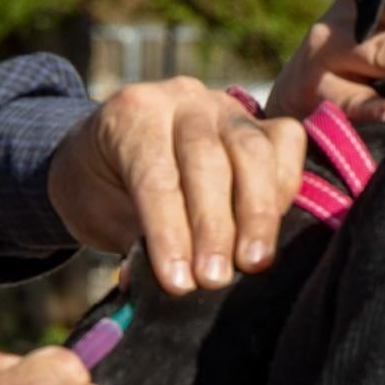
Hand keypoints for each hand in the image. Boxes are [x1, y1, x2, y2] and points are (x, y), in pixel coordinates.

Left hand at [48, 77, 305, 293]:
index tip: (179, 282)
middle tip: (215, 279)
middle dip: (214, 227)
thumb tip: (168, 284)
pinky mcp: (259, 119)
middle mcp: (181, 100)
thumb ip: (133, 241)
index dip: (169, 231)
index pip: (155, 175)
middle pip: (206, 160)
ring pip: (251, 152)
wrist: (111, 151)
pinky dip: (284, 188)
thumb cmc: (103, 188)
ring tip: (252, 263)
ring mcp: (224, 106)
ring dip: (256, 214)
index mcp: (131, 114)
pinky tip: (273, 230)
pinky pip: (285, 143)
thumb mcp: (99, 215)